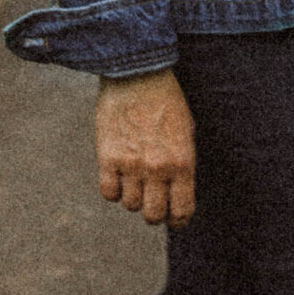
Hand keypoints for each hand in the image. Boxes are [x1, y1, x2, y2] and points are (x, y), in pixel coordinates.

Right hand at [96, 68, 195, 227]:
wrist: (137, 74)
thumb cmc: (166, 100)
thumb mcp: (187, 131)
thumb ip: (182, 163)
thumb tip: (177, 190)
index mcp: (182, 163)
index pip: (182, 211)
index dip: (178, 220)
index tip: (175, 218)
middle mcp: (157, 169)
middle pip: (153, 216)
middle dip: (155, 213)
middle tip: (153, 202)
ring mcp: (131, 165)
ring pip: (130, 205)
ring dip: (133, 197)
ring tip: (135, 181)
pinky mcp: (107, 157)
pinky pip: (108, 193)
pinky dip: (113, 190)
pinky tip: (118, 177)